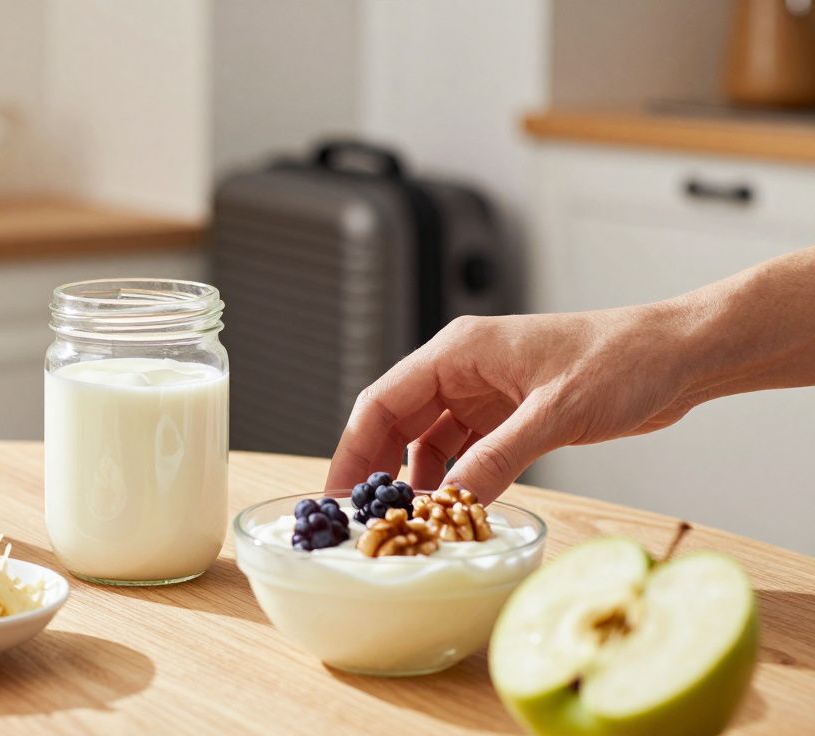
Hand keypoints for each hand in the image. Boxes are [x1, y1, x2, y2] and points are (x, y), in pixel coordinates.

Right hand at [326, 306, 698, 502]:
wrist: (678, 356)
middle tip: (363, 520)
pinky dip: (456, 482)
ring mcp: (486, 395)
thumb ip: (498, 458)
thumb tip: (452, 503)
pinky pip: (466, 453)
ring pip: (429, 442)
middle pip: (397, 422)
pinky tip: (453, 511)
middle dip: (378, 470)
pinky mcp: (511, 417)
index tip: (339, 493)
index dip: (354, 448)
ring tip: (409, 524)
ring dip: (419, 481)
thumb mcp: (555, 413)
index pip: (384, 400)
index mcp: (459, 352)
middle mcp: (464, 370)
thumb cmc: (622, 360)